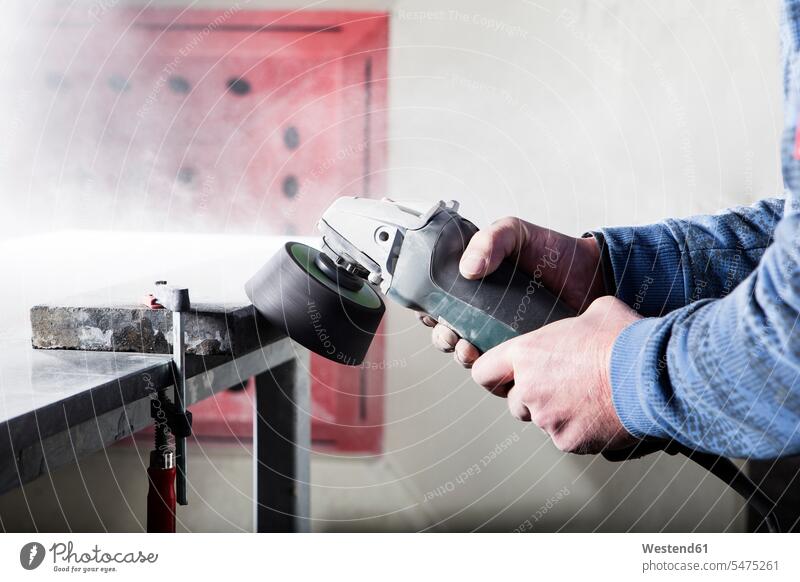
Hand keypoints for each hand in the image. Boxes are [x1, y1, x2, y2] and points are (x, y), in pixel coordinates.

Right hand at [419, 217, 605, 366]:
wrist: (595, 273)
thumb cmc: (554, 252)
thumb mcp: (515, 233)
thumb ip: (490, 240)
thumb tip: (467, 269)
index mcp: (474, 286)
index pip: (439, 302)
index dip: (427, 310)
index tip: (430, 313)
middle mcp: (483, 313)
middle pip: (448, 333)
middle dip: (443, 338)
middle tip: (451, 335)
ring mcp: (502, 335)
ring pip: (469, 354)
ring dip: (461, 355)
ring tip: (468, 349)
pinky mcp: (523, 353)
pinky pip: (500, 369)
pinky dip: (490, 369)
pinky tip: (492, 362)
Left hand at [471, 296, 640, 453]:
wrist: (655, 376)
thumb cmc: (627, 339)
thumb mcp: (597, 311)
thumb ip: (574, 324)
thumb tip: (583, 325)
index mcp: (527, 353)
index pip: (484, 372)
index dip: (493, 374)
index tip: (504, 376)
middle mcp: (529, 388)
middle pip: (514, 401)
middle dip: (531, 397)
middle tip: (562, 386)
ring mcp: (547, 418)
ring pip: (541, 421)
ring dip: (556, 413)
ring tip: (587, 398)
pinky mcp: (568, 441)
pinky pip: (565, 438)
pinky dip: (580, 431)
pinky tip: (602, 414)